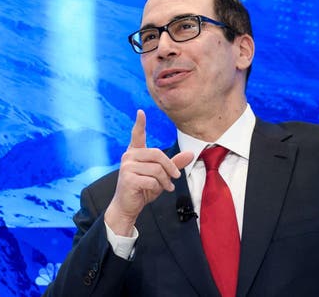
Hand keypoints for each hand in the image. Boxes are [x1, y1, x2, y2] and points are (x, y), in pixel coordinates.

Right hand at [104, 109, 193, 235]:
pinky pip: (152, 179)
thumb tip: (191, 153)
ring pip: (156, 168)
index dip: (140, 123)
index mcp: (135, 153)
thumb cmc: (143, 188)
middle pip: (157, 154)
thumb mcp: (161, 175)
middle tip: (175, 177)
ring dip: (165, 180)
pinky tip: (156, 191)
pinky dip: (158, 187)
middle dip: (170, 167)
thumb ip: (174, 163)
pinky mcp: (128, 178)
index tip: (141, 112)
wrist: (128, 206)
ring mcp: (127, 166)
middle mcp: (129, 156)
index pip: (137, 135)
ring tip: (166, 186)